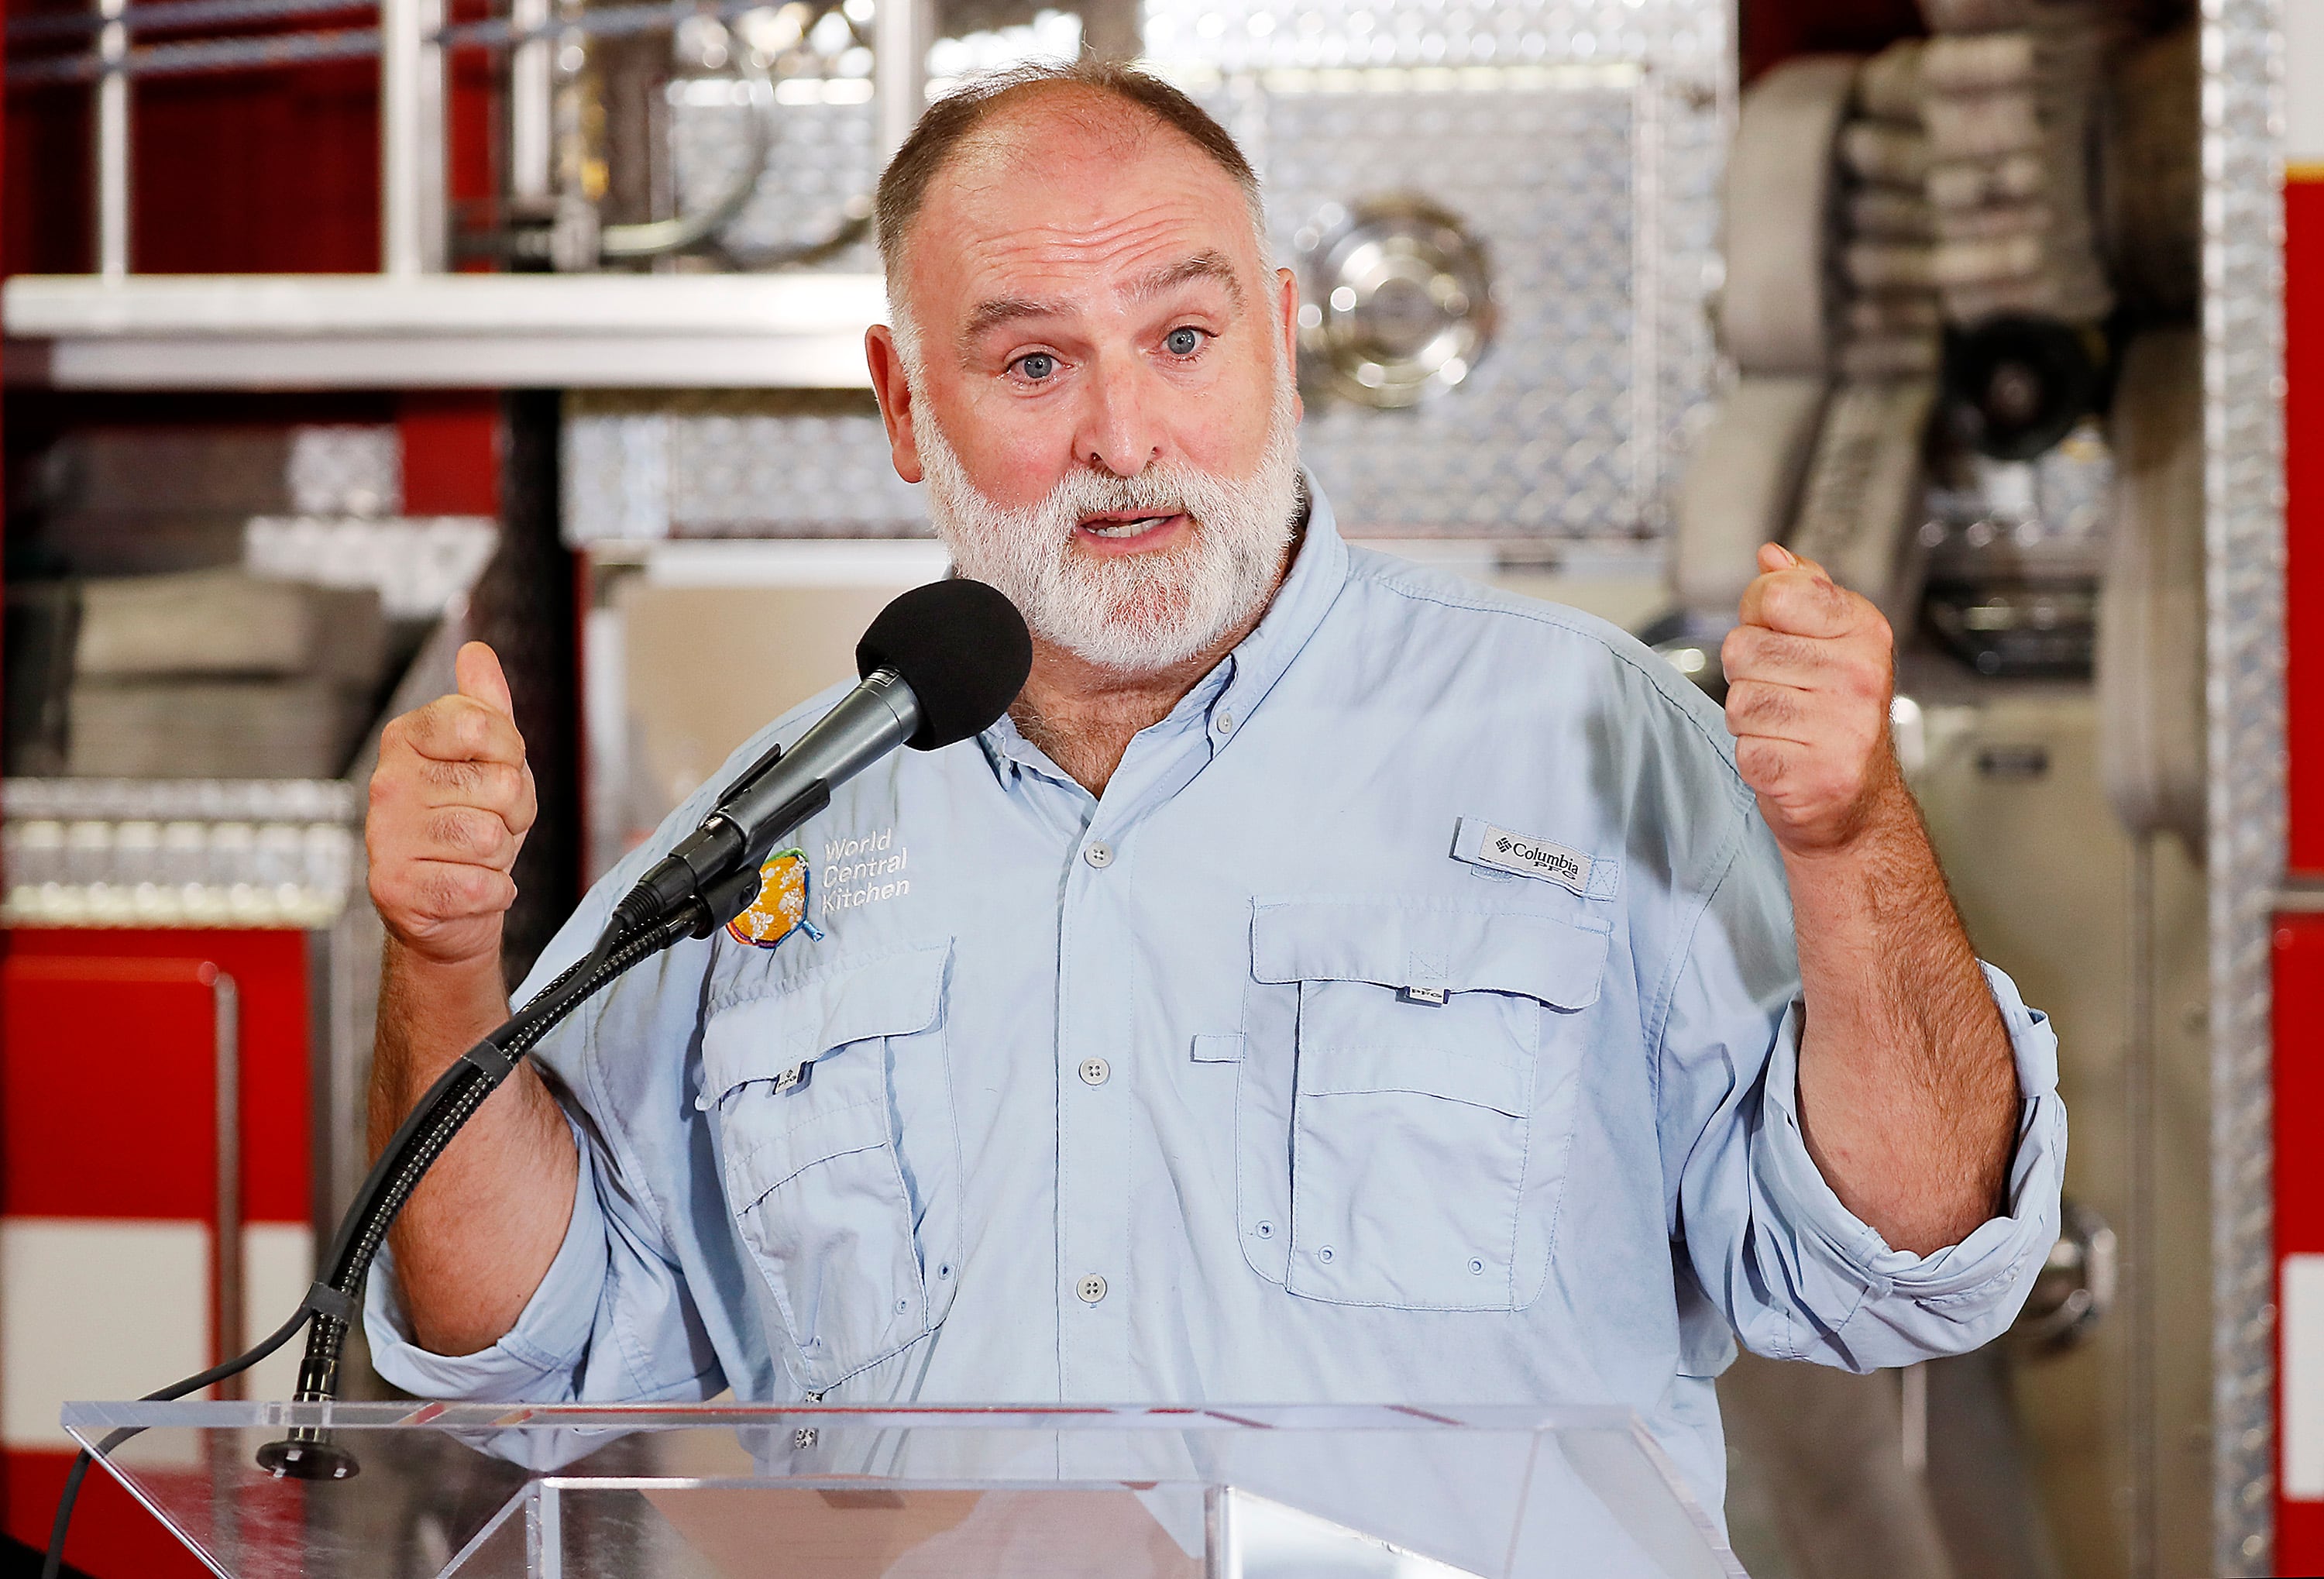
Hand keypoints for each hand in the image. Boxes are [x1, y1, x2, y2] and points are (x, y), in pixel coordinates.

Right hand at [367, 642, 537, 967]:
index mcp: (407, 737)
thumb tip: (476, 652)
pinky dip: (492, 892)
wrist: (450, 904)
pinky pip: (480, 885)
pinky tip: (469, 887)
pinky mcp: (394, 887)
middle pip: (501, 786)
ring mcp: (386, 835)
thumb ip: (484, 705)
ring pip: (491, 838)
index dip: (510, 753)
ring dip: (501, 855)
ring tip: (474, 856)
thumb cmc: (471, 822)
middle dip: (513, 812)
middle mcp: (387, 782)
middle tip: (487, 822)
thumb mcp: (487, 758)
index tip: (498, 768)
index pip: (480, 723)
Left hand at [1720, 544, 1901, 855]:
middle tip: (1784, 692)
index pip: (1778, 593)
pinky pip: (1745, 749)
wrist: (1857, 803)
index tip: (1780, 633)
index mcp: (1865, 632)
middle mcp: (1859, 677)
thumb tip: (1772, 555)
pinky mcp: (1814, 774)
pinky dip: (1755, 757)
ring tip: (1786, 727)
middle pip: (1744, 648)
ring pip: (1739, 700)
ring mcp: (1842, 728)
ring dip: (1749, 719)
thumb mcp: (1832, 642)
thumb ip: (1803, 593)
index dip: (1758, 613)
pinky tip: (1786, 756)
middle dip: (1748, 673)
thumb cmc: (1836, 717)